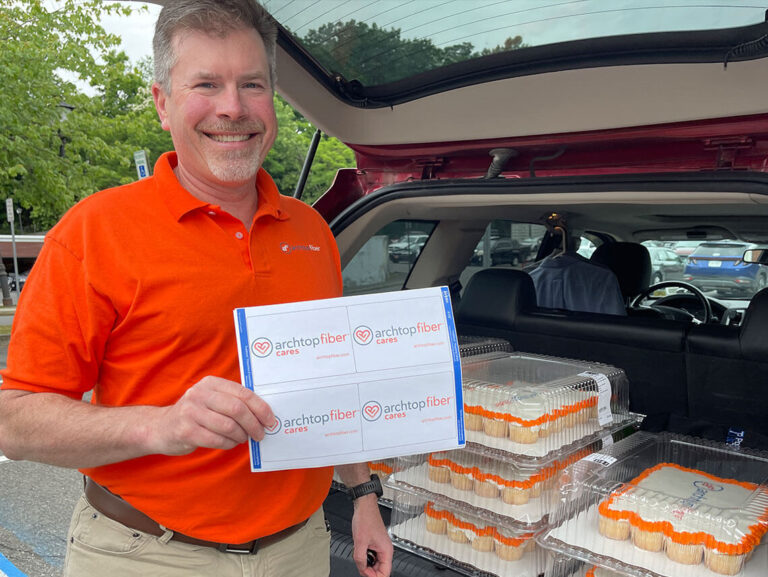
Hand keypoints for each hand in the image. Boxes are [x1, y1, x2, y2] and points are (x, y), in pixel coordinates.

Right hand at [148, 376, 274, 454]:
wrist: (161, 427)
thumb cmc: (195, 414)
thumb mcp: (211, 400)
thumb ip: (233, 401)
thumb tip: (264, 414)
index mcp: (211, 383)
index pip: (243, 393)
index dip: (260, 408)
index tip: (270, 421)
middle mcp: (199, 394)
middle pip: (237, 410)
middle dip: (254, 424)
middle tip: (260, 434)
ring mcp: (190, 412)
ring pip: (229, 426)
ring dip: (241, 436)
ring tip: (243, 438)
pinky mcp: (185, 431)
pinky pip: (217, 440)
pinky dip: (229, 444)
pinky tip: (230, 443)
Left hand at [351, 494, 392, 576]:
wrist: (364, 507)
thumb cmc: (366, 519)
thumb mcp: (360, 542)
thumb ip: (360, 559)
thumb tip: (362, 569)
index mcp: (386, 551)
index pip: (384, 573)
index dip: (373, 576)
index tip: (364, 573)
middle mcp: (385, 550)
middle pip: (379, 570)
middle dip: (369, 571)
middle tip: (359, 566)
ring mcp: (380, 547)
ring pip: (374, 564)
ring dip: (366, 564)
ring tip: (359, 557)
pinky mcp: (375, 544)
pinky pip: (371, 556)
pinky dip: (365, 557)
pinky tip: (360, 552)